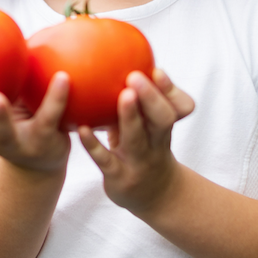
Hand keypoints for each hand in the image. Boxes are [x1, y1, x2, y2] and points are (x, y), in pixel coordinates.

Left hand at [78, 68, 194, 214]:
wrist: (156, 197)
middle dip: (151, 98)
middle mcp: (156, 143)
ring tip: (123, 95)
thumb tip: (119, 61)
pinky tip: (81, 129)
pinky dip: (94, 145)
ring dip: (130, 116)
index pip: (176, 106)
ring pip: (136, 138)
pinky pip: (106, 160)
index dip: (168, 89)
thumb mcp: (150, 128)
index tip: (156, 70)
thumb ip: (141, 102)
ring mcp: (138, 161)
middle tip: (135, 76)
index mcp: (164, 127)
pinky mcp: (119, 177)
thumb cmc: (146, 149)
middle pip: (162, 119)